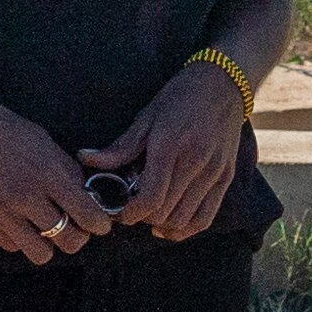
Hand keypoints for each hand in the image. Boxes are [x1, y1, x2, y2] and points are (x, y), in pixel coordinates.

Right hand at [0, 92, 111, 261]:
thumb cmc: (0, 130)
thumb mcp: (42, 141)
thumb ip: (66, 170)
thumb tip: (86, 196)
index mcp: (46, 173)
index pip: (87, 215)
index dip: (99, 225)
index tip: (99, 225)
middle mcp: (24, 197)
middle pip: (69, 241)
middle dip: (77, 238)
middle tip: (72, 228)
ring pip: (40, 254)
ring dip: (47, 244)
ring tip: (43, 229)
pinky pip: (12, 246)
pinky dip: (19, 238)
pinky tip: (15, 219)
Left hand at [80, 57, 249, 238]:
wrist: (224, 84)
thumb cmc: (180, 97)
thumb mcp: (146, 117)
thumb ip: (119, 147)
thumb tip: (85, 159)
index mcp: (169, 146)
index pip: (149, 199)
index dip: (130, 214)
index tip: (120, 211)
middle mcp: (194, 162)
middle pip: (164, 214)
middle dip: (142, 217)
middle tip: (132, 208)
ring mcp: (213, 172)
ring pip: (183, 221)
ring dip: (162, 224)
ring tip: (151, 213)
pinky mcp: (226, 178)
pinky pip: (205, 218)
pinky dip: (186, 228)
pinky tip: (171, 223)